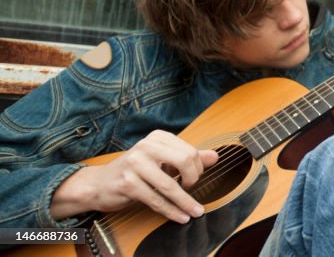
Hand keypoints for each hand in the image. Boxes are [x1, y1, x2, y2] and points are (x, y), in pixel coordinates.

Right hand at [51, 130, 218, 223]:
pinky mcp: (127, 183)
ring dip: (186, 202)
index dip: (197, 168)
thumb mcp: (162, 160)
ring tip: (196, 211)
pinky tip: (180, 216)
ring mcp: (135, 164)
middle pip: (185, 161)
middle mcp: (146, 146)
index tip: (193, 179)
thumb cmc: (134, 171)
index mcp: (158, 137)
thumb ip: (188, 157)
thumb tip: (215, 157)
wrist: (99, 183)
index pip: (190, 151)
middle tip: (191, 189)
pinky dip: (171, 211)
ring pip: (170, 186)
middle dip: (193, 180)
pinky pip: (156, 200)